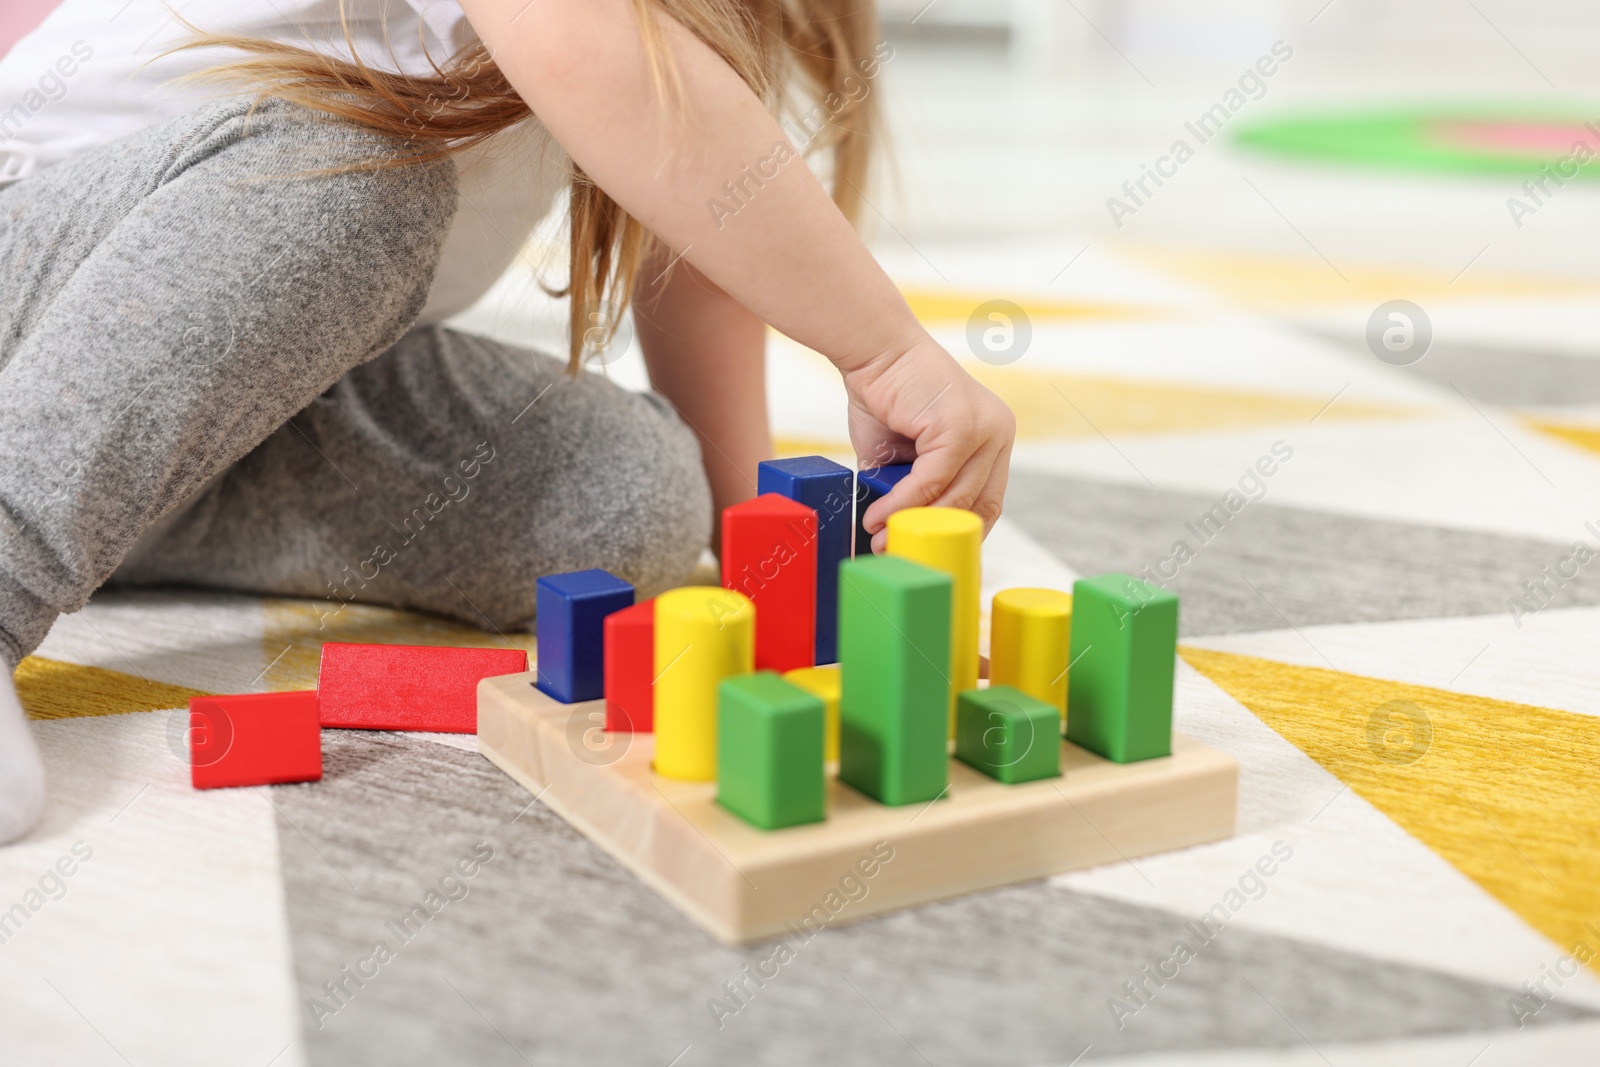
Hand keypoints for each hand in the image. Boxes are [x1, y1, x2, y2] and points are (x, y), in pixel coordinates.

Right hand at [845, 339, 1015, 552]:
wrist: (873, 349)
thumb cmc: (885, 396)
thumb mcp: (908, 454)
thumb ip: (917, 488)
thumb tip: (903, 533)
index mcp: (994, 438)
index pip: (989, 500)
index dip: (960, 533)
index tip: (932, 553)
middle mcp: (998, 433)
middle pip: (975, 504)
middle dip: (935, 536)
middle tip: (895, 552)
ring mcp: (985, 429)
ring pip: (953, 498)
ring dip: (912, 523)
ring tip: (879, 538)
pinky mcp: (961, 428)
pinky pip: (931, 482)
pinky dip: (901, 504)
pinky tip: (877, 515)